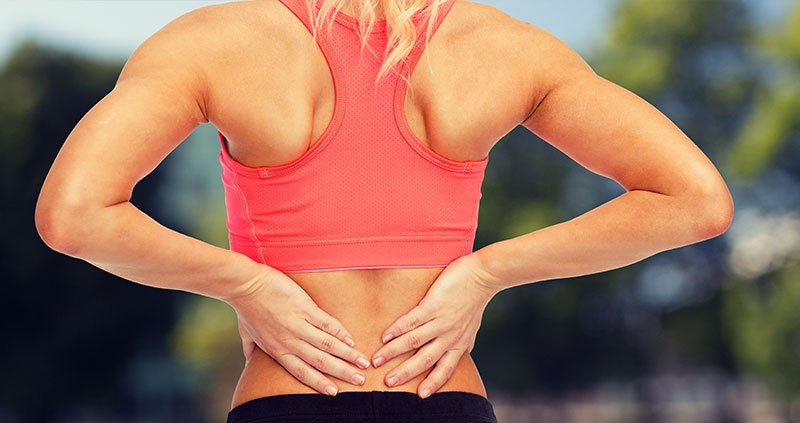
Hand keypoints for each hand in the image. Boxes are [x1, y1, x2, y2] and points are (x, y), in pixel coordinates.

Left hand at [223, 267, 371, 395]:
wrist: (245, 285)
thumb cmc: (246, 307)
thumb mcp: (247, 333)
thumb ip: (250, 348)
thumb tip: (248, 360)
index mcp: (278, 350)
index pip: (302, 372)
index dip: (319, 383)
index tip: (334, 392)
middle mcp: (290, 341)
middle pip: (320, 362)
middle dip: (342, 372)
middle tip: (360, 380)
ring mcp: (298, 325)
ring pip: (328, 345)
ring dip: (347, 355)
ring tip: (363, 362)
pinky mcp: (304, 308)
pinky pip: (327, 323)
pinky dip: (341, 332)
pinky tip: (351, 339)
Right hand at [371, 253, 499, 398]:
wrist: (482, 275)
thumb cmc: (475, 299)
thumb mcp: (472, 327)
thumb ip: (464, 341)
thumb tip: (464, 351)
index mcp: (459, 344)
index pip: (445, 369)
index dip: (432, 383)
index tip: (420, 395)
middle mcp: (450, 336)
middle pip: (425, 360)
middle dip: (405, 372)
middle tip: (388, 382)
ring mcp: (441, 321)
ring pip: (414, 341)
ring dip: (393, 352)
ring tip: (377, 360)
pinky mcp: (434, 304)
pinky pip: (412, 320)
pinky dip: (397, 329)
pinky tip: (384, 335)